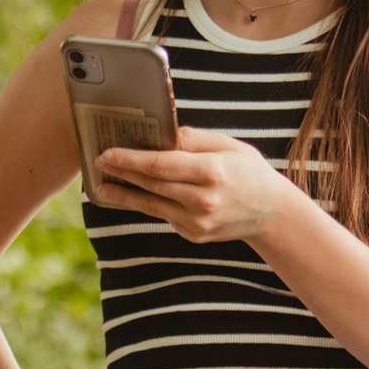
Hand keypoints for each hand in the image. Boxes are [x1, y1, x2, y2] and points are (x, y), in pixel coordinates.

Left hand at [95, 124, 299, 244]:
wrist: (271, 213)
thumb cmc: (249, 172)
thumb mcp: (228, 145)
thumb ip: (195, 139)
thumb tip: (164, 134)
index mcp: (211, 172)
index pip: (161, 166)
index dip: (130, 160)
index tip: (108, 153)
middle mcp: (202, 200)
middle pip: (151, 185)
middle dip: (121, 173)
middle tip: (98, 163)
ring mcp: (197, 222)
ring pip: (151, 205)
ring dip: (124, 195)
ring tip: (102, 186)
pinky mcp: (193, 234)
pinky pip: (164, 215)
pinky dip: (147, 204)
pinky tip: (131, 195)